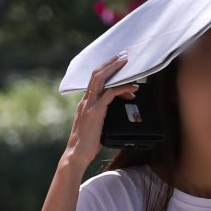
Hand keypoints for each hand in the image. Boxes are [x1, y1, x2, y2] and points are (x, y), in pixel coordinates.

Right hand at [63, 51, 137, 169]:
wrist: (77, 154)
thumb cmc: (89, 143)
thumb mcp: (98, 125)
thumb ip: (105, 115)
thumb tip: (120, 111)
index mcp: (86, 102)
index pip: (94, 80)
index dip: (105, 69)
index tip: (117, 63)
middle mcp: (86, 100)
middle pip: (96, 74)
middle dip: (110, 63)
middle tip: (123, 56)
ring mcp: (89, 105)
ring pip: (101, 80)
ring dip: (115, 70)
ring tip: (128, 65)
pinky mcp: (95, 112)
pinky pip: (109, 94)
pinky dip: (122, 89)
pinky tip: (133, 89)